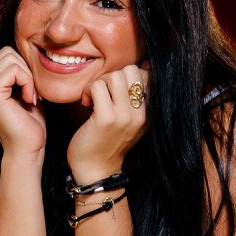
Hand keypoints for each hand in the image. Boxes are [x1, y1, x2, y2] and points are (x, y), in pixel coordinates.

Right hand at [0, 47, 45, 159]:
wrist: (28, 148)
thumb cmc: (29, 122)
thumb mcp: (24, 90)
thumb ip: (18, 71)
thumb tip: (22, 48)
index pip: (6, 53)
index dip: (24, 67)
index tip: (31, 90)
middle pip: (7, 52)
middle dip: (26, 69)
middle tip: (32, 93)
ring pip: (10, 58)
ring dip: (28, 76)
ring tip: (30, 97)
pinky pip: (13, 70)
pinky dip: (28, 82)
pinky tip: (29, 100)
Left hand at [67, 65, 148, 181]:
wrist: (96, 170)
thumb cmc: (108, 141)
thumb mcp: (130, 120)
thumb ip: (135, 97)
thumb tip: (143, 65)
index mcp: (149, 112)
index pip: (146, 74)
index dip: (125, 76)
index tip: (114, 92)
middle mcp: (141, 114)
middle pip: (131, 70)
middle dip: (112, 76)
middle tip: (102, 93)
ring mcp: (124, 116)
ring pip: (115, 76)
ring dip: (99, 83)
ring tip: (94, 99)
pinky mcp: (106, 119)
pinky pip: (98, 86)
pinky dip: (88, 91)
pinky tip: (86, 104)